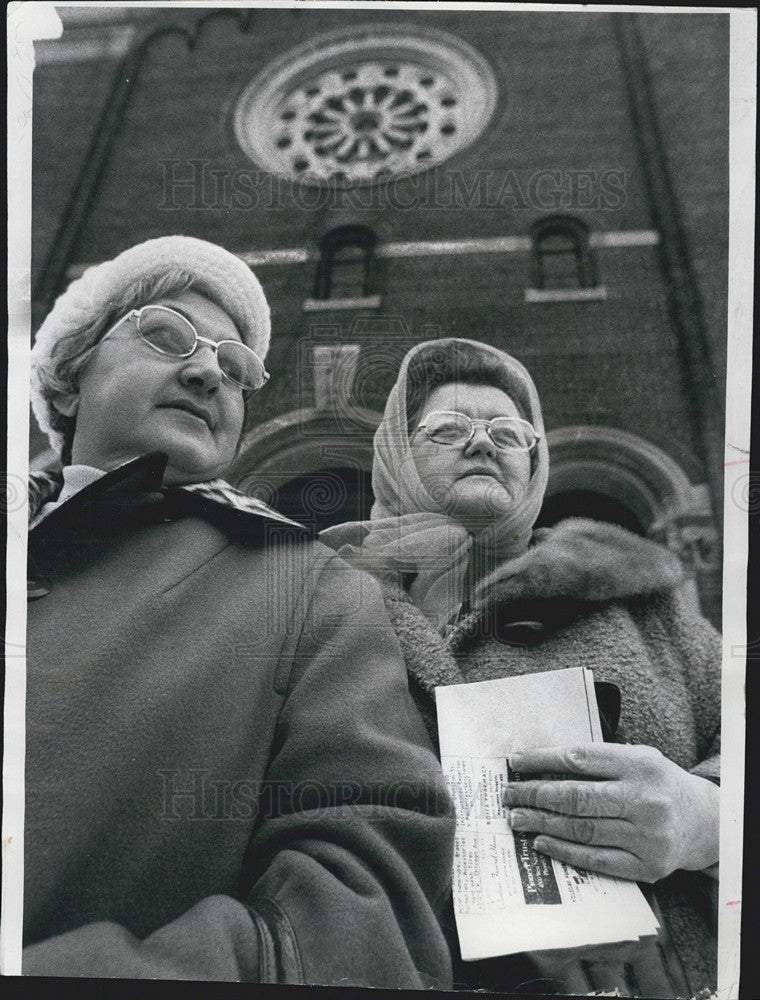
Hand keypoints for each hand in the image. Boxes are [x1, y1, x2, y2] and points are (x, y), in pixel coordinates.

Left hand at [502, 743, 718, 881]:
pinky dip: (563, 850)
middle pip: (576, 796)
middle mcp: (644, 800)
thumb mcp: (637, 758)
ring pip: (582, 829)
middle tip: (508, 794)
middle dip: (535, 794)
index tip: (515, 762)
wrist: (704, 822)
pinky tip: (541, 841)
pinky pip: (596, 858)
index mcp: (640, 765)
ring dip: (542, 823)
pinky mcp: (646, 866)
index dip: (542, 760)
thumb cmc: (657, 784)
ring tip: (517, 818)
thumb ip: (598, 759)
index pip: (580, 759)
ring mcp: (646, 836)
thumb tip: (541, 763)